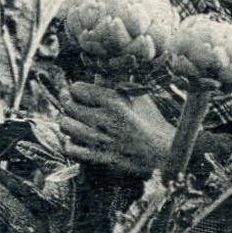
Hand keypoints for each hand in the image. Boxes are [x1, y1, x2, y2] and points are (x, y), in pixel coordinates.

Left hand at [60, 82, 174, 176]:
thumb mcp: (137, 96)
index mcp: (113, 101)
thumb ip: (115, 84)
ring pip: (66, 125)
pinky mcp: (100, 158)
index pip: (76, 88)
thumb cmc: (151, 121)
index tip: (79, 93)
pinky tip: (79, 141)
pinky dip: (71, 144)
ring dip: (69, 122)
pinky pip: (70, 148)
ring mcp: (101, 140)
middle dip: (70, 104)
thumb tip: (97, 74)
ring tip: (76, 123)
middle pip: (68, 105)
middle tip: (75, 106)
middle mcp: (104, 119)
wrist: (165, 152)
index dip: (76, 89)